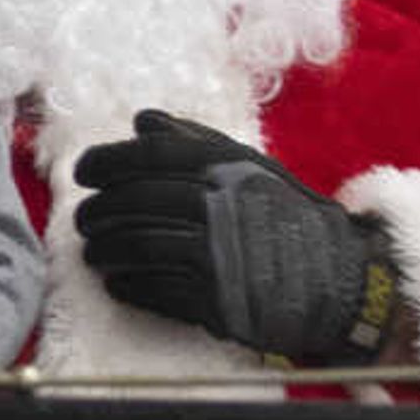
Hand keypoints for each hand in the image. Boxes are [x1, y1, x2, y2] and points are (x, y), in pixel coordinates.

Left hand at [68, 110, 400, 364]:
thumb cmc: (285, 218)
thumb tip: (141, 121)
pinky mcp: (215, 299)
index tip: (83, 172)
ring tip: (93, 252)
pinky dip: (127, 285)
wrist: (336, 278)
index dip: (107, 161)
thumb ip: (195, 141)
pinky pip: (154, 289)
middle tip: (84, 219)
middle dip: (98, 211)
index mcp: (227, 169)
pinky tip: (115, 283)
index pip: (150, 156)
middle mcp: (219, 206)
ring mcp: (216, 254)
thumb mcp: (251, 169)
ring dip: (104, 250)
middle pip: (135, 203)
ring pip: (137, 247)